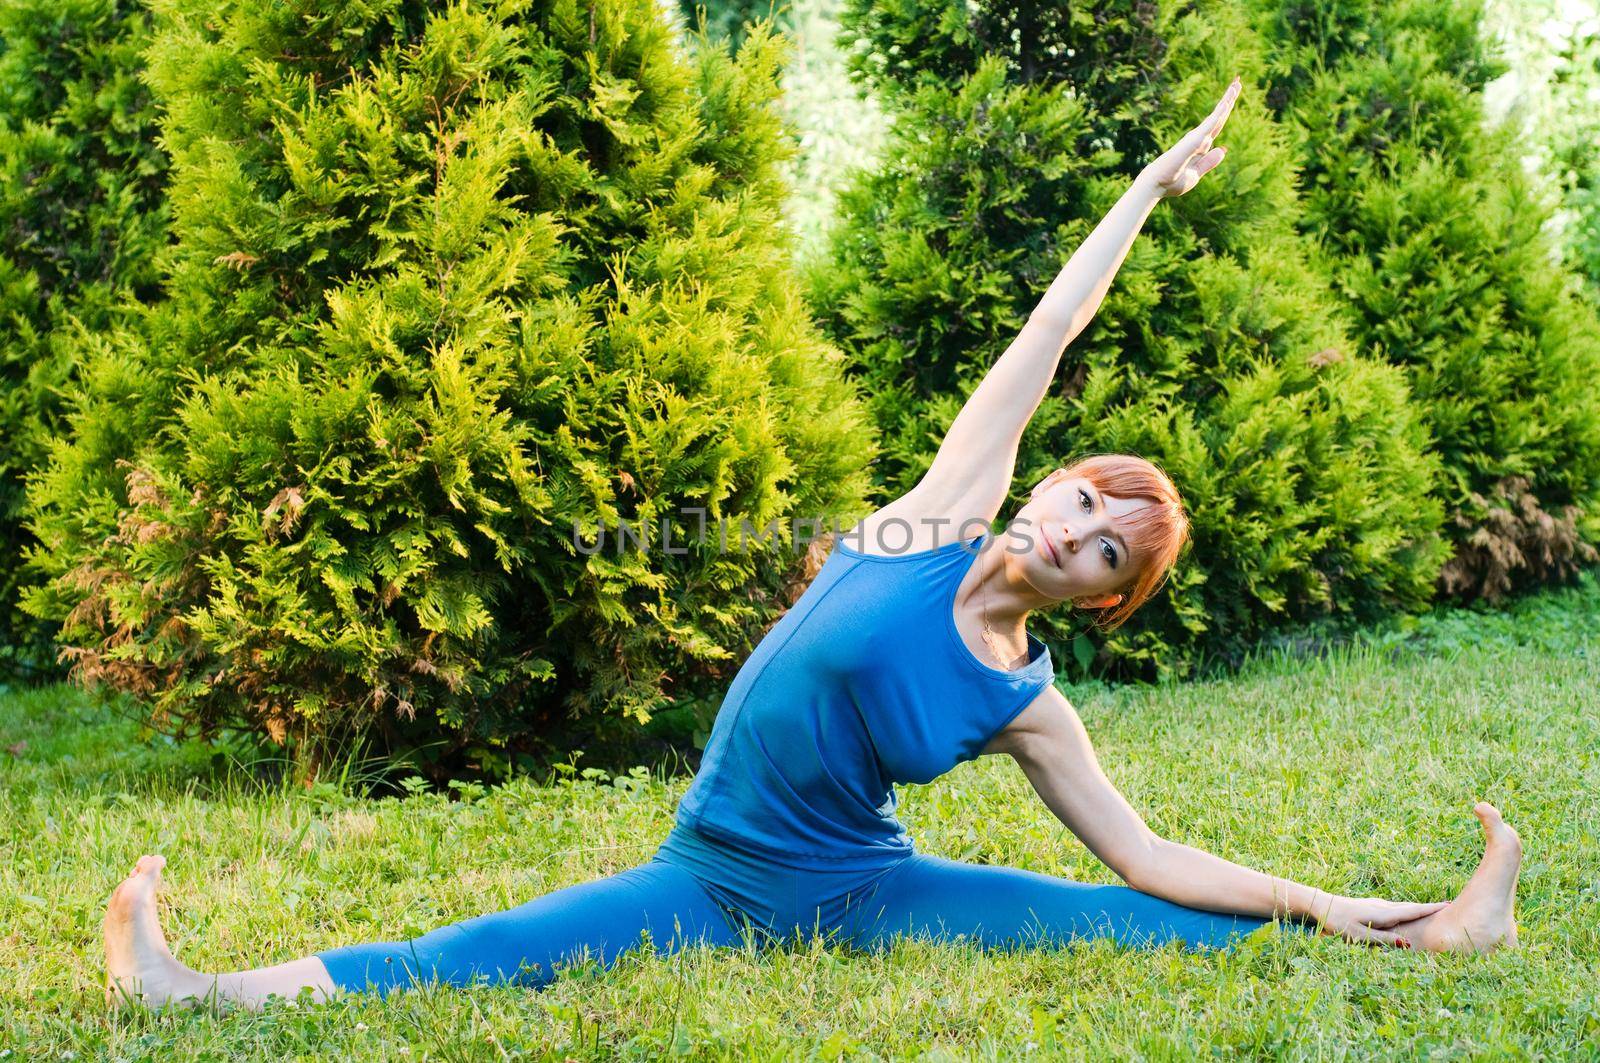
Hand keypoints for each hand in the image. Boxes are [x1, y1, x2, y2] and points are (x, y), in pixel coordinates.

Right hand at [1139, 76, 1241, 198]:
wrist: (1156, 186)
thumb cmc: (1171, 182)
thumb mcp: (1195, 175)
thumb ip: (1208, 162)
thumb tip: (1222, 149)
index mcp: (1200, 146)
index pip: (1217, 125)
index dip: (1225, 111)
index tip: (1233, 98)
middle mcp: (1198, 138)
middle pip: (1218, 116)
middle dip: (1228, 99)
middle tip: (1238, 82)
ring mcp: (1195, 138)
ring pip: (1216, 117)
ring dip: (1227, 100)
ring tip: (1236, 84)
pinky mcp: (1193, 142)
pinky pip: (1209, 126)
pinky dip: (1219, 115)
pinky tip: (1227, 104)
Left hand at [1308, 891, 1450, 947]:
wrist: (1321, 906)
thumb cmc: (1339, 923)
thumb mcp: (1361, 936)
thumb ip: (1384, 940)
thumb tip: (1408, 944)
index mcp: (1384, 913)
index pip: (1413, 911)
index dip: (1432, 909)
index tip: (1450, 906)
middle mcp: (1383, 906)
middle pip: (1412, 907)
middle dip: (1431, 908)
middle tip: (1451, 908)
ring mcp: (1377, 904)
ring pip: (1404, 907)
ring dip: (1420, 908)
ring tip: (1436, 910)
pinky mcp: (1372, 906)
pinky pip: (1396, 908)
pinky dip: (1408, 909)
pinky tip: (1410, 912)